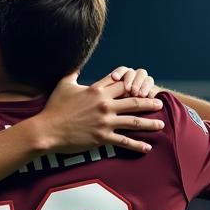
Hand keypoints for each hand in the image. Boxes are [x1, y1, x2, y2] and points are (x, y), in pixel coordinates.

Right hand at [37, 71, 165, 153]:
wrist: (47, 130)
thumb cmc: (54, 107)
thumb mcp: (64, 84)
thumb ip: (73, 72)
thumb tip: (76, 62)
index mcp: (97, 90)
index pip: (121, 83)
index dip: (133, 82)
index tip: (142, 84)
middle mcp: (104, 104)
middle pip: (133, 100)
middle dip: (148, 101)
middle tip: (159, 102)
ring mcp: (104, 121)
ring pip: (134, 121)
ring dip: (149, 123)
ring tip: (161, 124)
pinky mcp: (102, 137)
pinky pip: (124, 141)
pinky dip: (137, 145)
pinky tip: (147, 147)